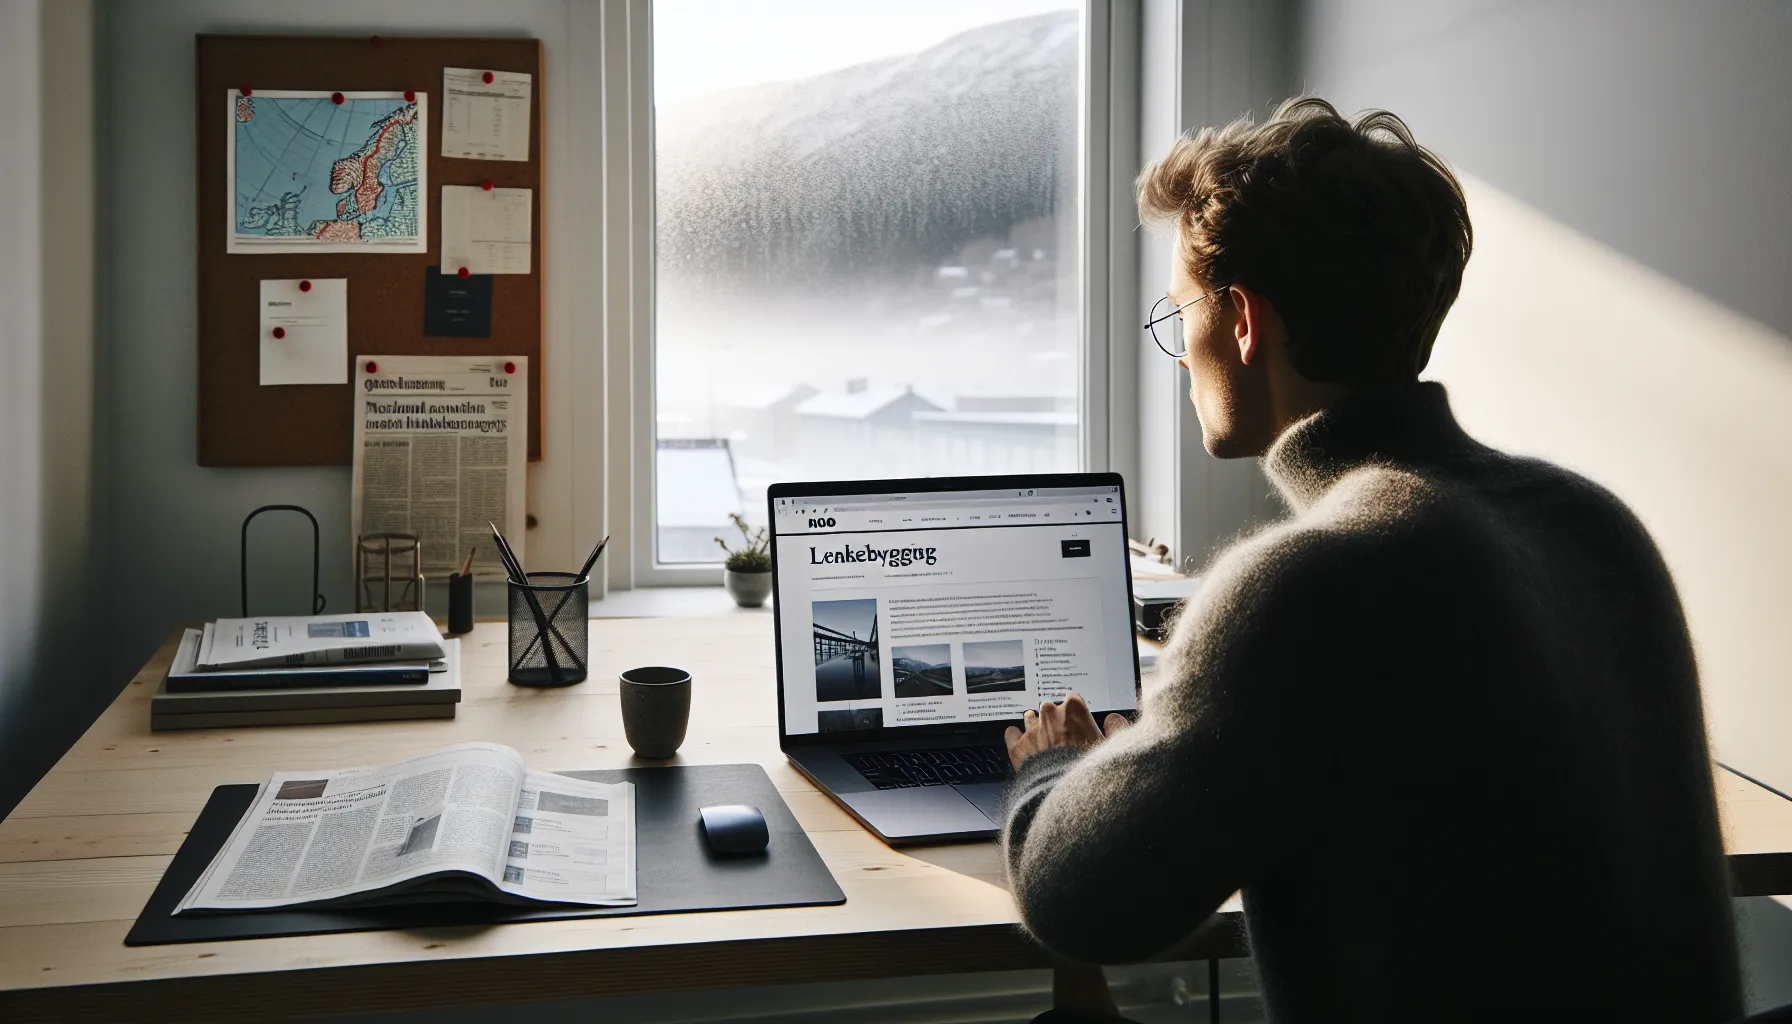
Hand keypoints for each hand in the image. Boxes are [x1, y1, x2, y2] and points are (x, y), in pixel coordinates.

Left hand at [1004, 691, 1130, 770]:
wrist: (1068, 794)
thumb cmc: (1092, 772)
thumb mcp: (1113, 747)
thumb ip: (1116, 727)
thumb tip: (1113, 719)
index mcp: (1073, 709)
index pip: (1073, 699)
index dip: (1076, 714)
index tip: (1078, 724)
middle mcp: (1050, 713)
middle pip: (1050, 709)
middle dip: (1056, 721)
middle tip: (1064, 739)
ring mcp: (1032, 729)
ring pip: (1030, 718)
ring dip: (1036, 727)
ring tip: (1044, 743)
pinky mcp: (1017, 746)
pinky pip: (1011, 733)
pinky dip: (1016, 738)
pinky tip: (1023, 746)